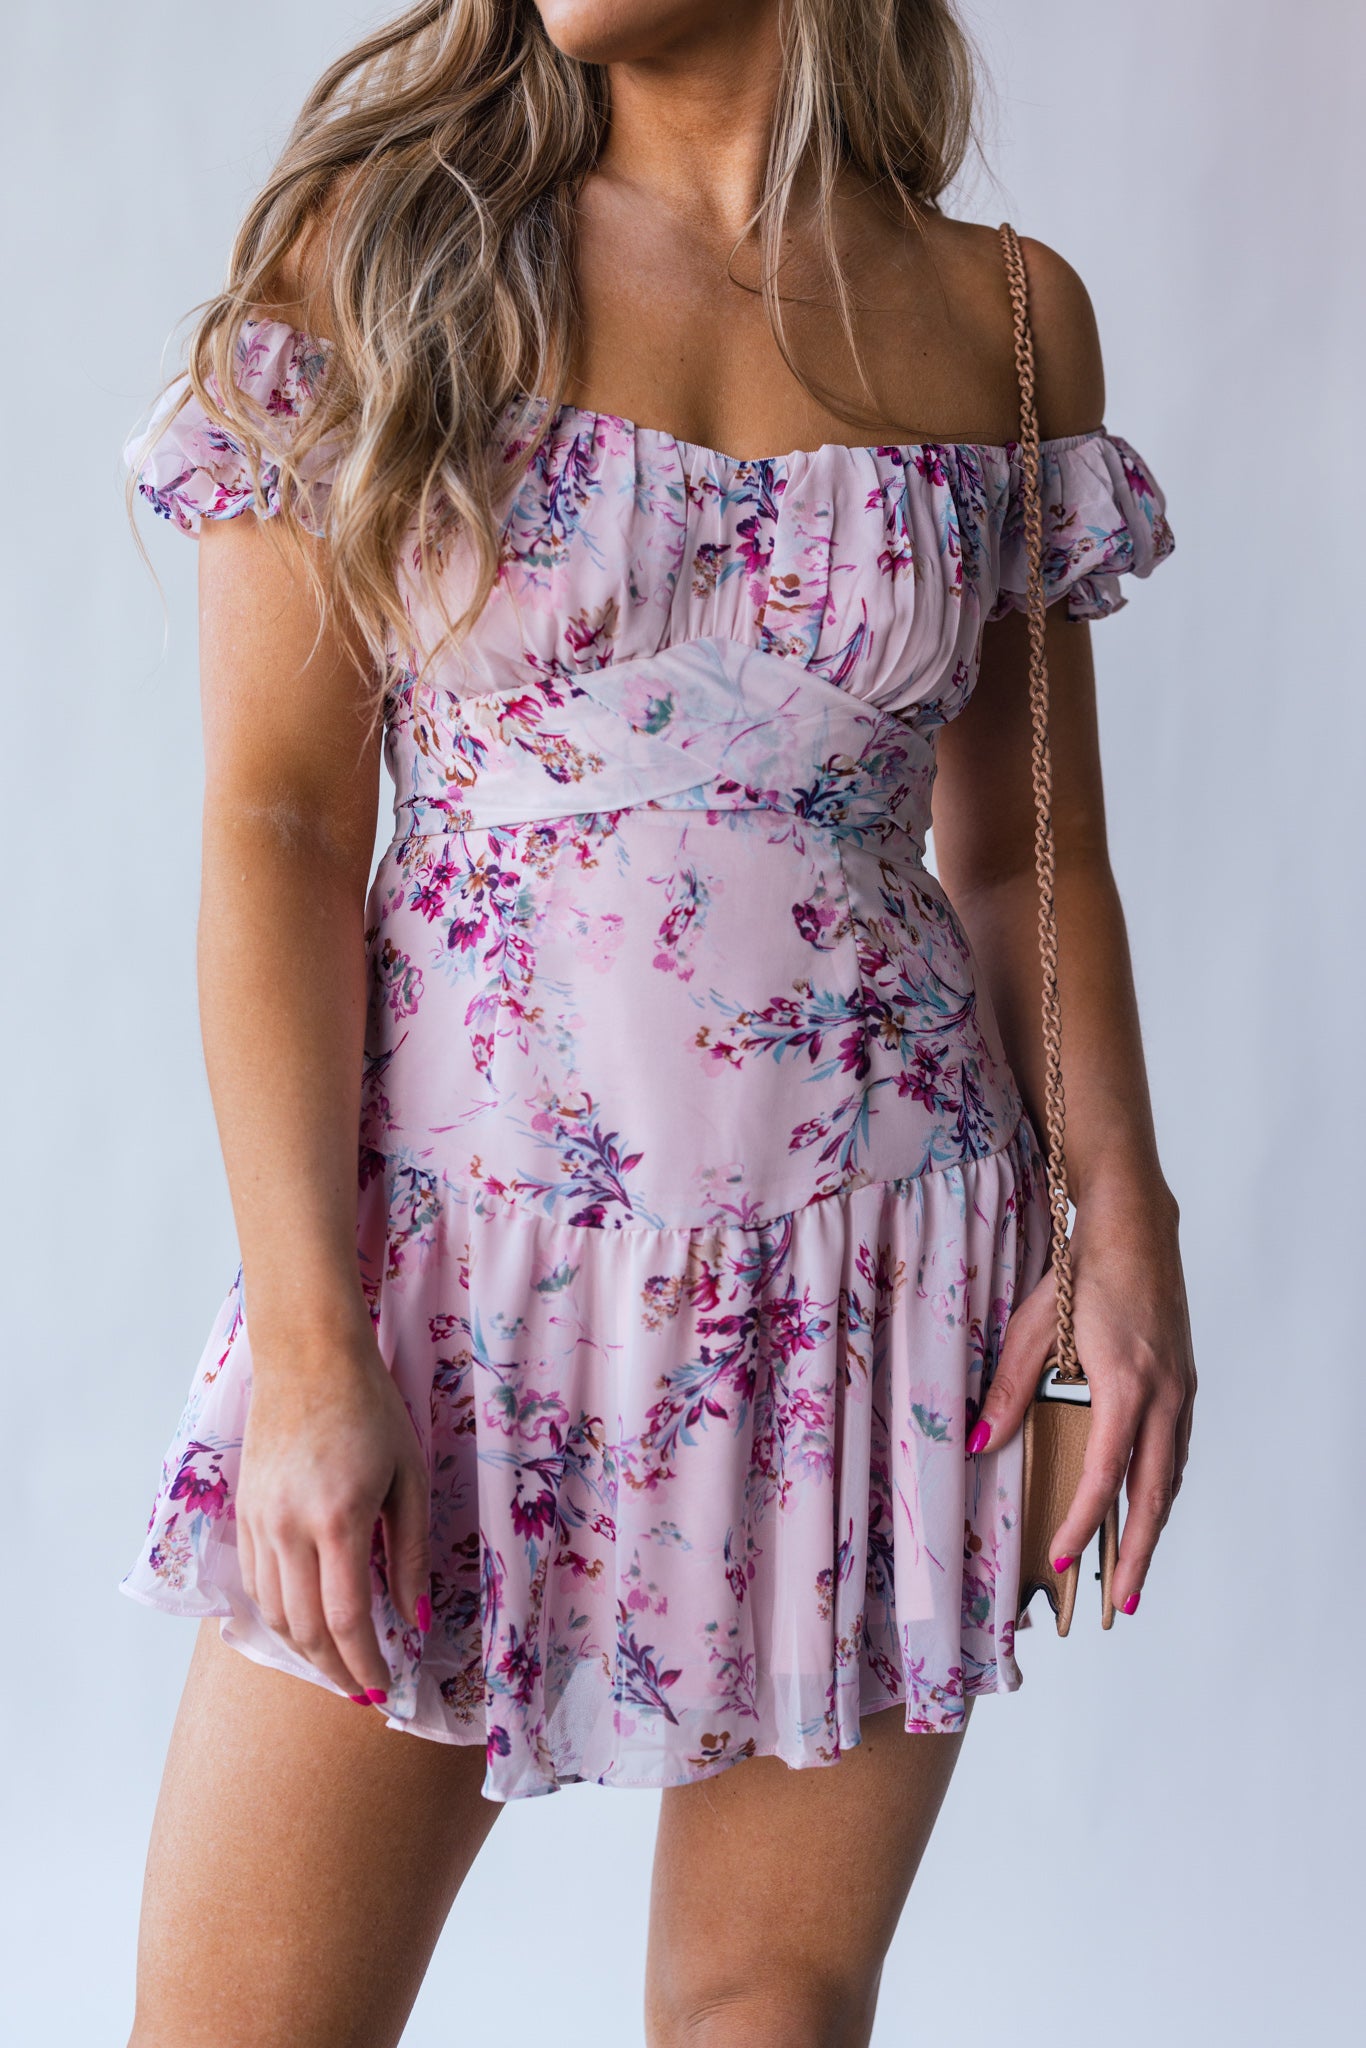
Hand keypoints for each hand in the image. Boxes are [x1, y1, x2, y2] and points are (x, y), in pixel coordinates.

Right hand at [236, 1322, 430, 1704]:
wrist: (308, 1358)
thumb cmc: (372, 1410)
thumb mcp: (409, 1477)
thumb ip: (409, 1552)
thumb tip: (413, 1619)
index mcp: (338, 1520)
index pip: (347, 1620)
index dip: (365, 1666)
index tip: (385, 1693)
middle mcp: (288, 1529)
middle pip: (304, 1630)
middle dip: (335, 1672)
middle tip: (364, 1692)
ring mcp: (258, 1522)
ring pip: (273, 1614)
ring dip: (305, 1651)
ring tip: (339, 1666)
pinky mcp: (242, 1513)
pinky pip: (255, 1584)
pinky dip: (279, 1616)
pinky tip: (305, 1622)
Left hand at [968, 1186, 1195, 1614]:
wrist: (1135, 1230)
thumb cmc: (1079, 1274)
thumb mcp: (1033, 1328)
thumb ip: (1008, 1389)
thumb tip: (980, 1442)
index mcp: (1126, 1385)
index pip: (1105, 1475)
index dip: (1082, 1524)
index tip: (1060, 1561)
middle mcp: (1164, 1396)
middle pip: (1154, 1496)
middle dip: (1135, 1554)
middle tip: (1119, 1603)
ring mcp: (1181, 1391)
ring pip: (1172, 1477)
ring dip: (1153, 1527)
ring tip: (1131, 1571)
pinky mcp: (1185, 1384)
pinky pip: (1177, 1452)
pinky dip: (1162, 1489)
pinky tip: (1147, 1507)